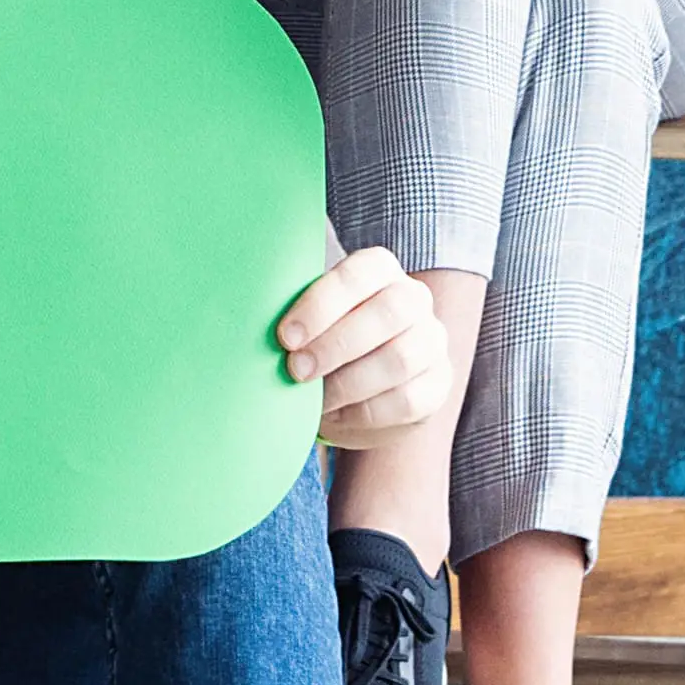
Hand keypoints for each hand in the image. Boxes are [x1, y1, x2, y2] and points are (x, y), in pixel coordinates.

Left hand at [277, 245, 448, 449]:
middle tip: (296, 370)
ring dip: (349, 383)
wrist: (352, 389)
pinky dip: (366, 412)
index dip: (322, 303)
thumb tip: (246, 319)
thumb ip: (293, 315)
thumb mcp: (306, 319)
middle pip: (390, 312)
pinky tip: (337, 415)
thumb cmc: (318, 341)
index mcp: (379, 269)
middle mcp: (414, 298)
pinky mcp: (439, 384)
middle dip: (336, 344)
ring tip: (315, 399)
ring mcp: (432, 341)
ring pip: (400, 358)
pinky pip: (407, 400)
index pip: (361, 272)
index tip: (285, 336)